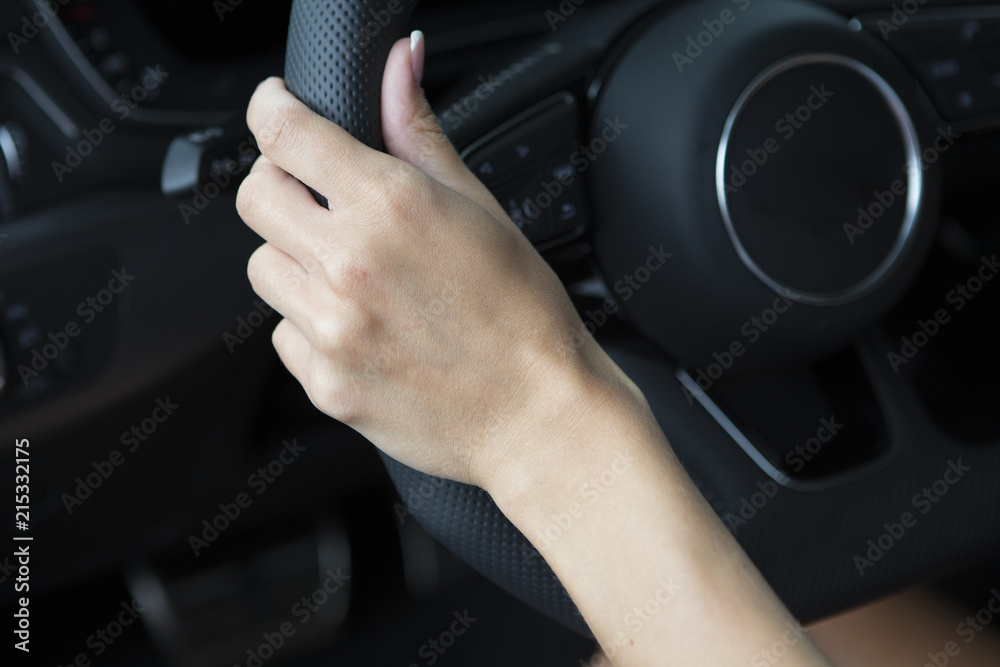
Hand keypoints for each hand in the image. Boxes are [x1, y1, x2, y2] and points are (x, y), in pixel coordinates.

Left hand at [238, 35, 626, 487]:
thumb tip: (400, 63)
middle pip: (255, 197)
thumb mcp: (479, 207)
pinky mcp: (324, 382)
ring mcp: (331, 328)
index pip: (285, 133)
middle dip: (280, 186)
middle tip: (319, 200)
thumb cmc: (524, 315)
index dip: (271, 108)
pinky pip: (283, 333)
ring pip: (262, 266)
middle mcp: (348, 264)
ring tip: (352, 274)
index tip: (276, 109)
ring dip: (294, 259)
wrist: (539, 414)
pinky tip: (360, 326)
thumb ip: (419, 131)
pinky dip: (309, 323)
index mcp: (390, 206)